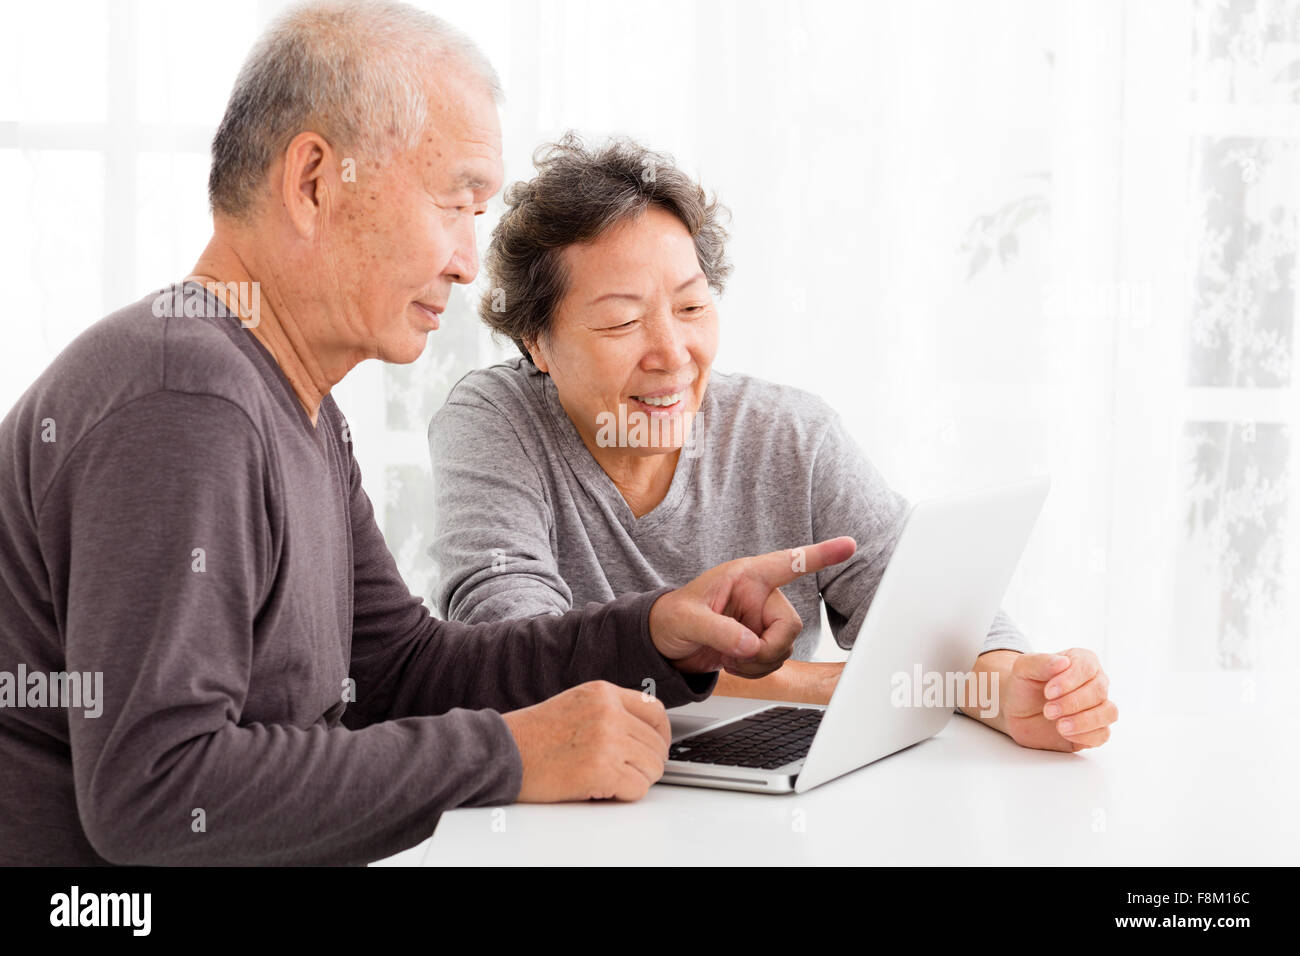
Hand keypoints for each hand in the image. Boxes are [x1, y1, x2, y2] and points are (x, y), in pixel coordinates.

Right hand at [501, 681, 670, 801]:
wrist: (502, 752)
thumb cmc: (532, 735)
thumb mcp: (576, 704)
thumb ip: (610, 711)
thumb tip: (642, 734)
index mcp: (604, 693)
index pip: (655, 712)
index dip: (661, 735)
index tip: (655, 748)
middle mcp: (610, 712)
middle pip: (657, 744)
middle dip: (647, 763)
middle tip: (628, 773)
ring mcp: (608, 740)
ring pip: (653, 767)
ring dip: (637, 779)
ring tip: (611, 781)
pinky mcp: (602, 770)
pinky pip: (638, 788)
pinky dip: (625, 794)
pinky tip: (602, 789)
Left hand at [649, 537, 856, 677]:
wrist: (664, 643)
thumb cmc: (670, 618)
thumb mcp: (687, 620)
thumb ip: (719, 631)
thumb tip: (750, 645)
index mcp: (745, 577)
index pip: (787, 563)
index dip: (819, 555)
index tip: (848, 546)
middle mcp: (759, 596)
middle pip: (790, 626)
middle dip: (768, 649)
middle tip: (738, 656)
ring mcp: (761, 620)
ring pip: (785, 648)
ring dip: (759, 662)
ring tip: (728, 657)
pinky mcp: (760, 641)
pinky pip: (775, 661)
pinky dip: (756, 669)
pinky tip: (733, 662)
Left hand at [1002, 648, 1116, 750]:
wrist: (1016, 710)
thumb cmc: (1024, 685)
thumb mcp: (1023, 668)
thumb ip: (1040, 662)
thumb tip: (1062, 662)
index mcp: (1081, 661)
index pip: (1087, 667)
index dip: (1070, 680)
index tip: (1048, 692)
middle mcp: (1095, 683)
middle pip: (1099, 691)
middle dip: (1072, 703)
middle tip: (1048, 711)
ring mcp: (1097, 707)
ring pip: (1109, 713)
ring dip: (1084, 721)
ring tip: (1059, 726)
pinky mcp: (1094, 730)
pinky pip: (1103, 734)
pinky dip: (1085, 735)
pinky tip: (1065, 734)